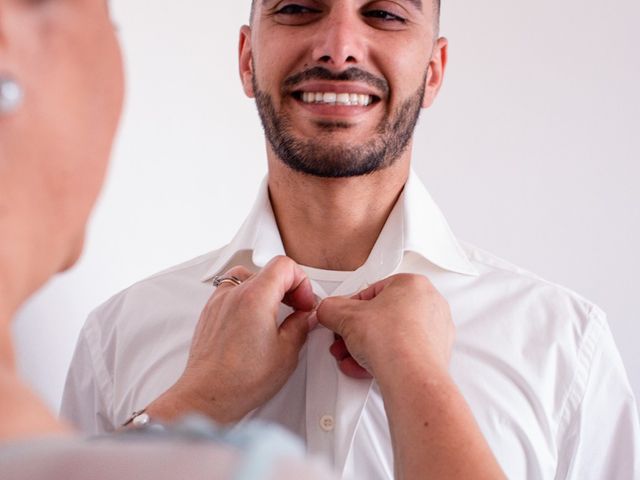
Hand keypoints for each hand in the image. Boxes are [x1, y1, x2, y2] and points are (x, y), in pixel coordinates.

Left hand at [148, 256, 315, 422]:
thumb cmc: (240, 380)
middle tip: (296, 310)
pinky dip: (246, 298)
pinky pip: (231, 291)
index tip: (304, 303)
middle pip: (268, 271)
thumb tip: (305, 317)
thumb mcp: (286, 354)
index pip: (284, 266)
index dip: (301, 282)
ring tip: (275, 312)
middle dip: (288, 288)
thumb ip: (300, 326)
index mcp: (255, 298)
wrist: (208, 396)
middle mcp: (234, 294)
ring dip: (266, 290)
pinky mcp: (209, 313)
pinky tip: (254, 320)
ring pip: (248, 277)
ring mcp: (218, 302)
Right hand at [316, 274, 453, 381]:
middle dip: (359, 332)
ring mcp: (436, 329)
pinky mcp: (436, 353)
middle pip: (383, 315)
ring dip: (368, 347)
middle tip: (347, 340)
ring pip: (393, 335)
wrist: (412, 377)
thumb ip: (331, 309)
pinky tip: (367, 367)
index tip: (343, 319)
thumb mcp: (346, 318)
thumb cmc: (393, 342)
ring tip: (353, 357)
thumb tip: (328, 310)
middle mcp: (429, 303)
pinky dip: (384, 359)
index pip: (372, 291)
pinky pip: (404, 352)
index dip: (351, 308)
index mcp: (412, 284)